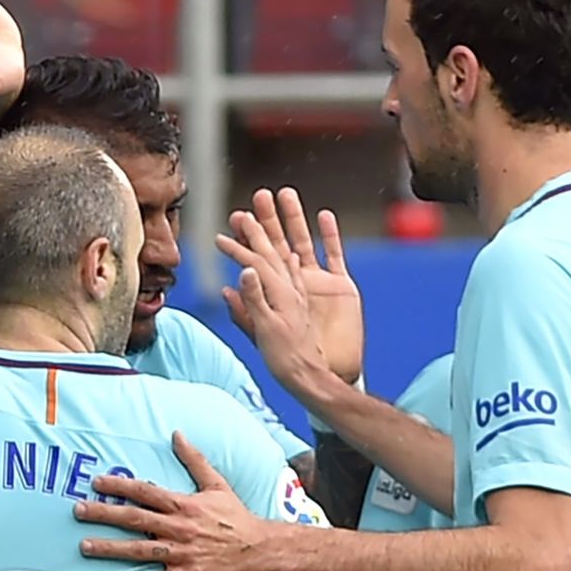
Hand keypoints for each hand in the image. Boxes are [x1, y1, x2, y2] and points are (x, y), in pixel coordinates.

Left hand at [76, 432, 282, 570]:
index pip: (145, 492)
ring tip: (84, 546)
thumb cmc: (235, 516)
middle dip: (104, 514)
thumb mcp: (216, 484)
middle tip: (77, 511)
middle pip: (135, 519)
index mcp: (183, 504)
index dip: (120, 486)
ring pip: (139, 550)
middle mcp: (179, 528)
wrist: (260, 550)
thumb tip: (177, 433)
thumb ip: (194, 459)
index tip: (96, 482)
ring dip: (110, 549)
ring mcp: (181, 553)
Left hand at [217, 188, 363, 387]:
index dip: (246, 241)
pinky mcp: (341, 288)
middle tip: (258, 196)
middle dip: (269, 221)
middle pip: (279, 245)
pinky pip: (335, 256)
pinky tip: (323, 215)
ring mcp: (319, 283)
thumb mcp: (263, 331)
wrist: (320, 375)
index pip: (257, 261)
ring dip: (295, 220)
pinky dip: (330, 236)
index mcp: (276, 292)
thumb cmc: (288, 357)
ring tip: (285, 194)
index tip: (234, 220)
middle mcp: (295, 283)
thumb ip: (248, 308)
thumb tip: (229, 285)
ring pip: (303, 242)